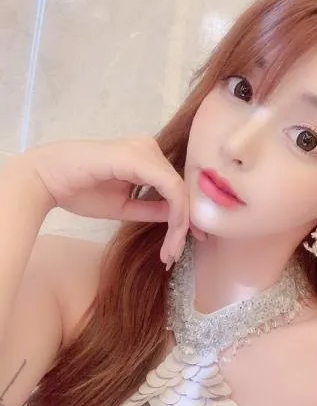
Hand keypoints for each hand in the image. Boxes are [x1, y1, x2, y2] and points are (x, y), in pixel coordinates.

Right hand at [17, 136, 202, 266]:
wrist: (45, 179)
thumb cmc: (79, 190)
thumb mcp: (124, 206)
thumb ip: (151, 208)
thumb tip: (177, 216)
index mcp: (145, 158)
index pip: (174, 188)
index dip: (183, 218)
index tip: (177, 248)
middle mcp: (149, 149)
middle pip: (180, 190)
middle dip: (183, 226)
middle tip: (174, 255)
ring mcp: (146, 151)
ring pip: (179, 190)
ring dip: (180, 225)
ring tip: (170, 253)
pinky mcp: (140, 158)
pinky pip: (170, 187)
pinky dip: (176, 213)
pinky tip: (172, 235)